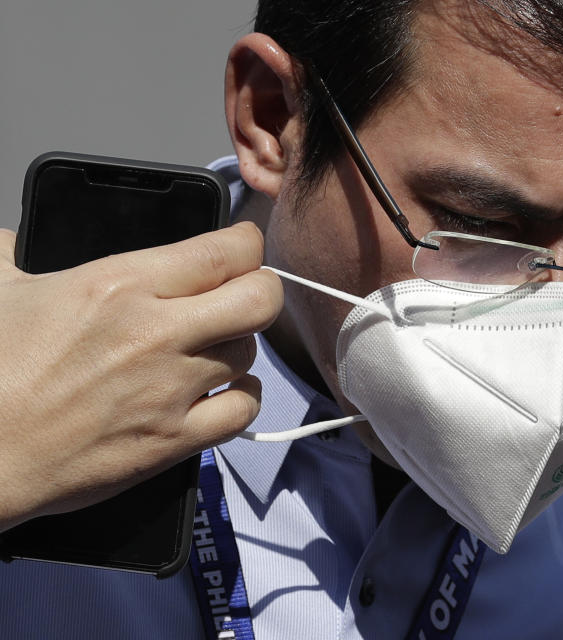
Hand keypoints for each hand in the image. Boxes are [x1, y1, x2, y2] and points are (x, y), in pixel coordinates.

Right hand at [0, 222, 282, 531]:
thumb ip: (17, 253)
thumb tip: (15, 239)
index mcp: (121, 284)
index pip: (226, 250)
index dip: (247, 244)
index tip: (242, 249)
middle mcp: (157, 332)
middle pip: (261, 298)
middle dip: (263, 290)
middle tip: (245, 294)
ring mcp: (170, 389)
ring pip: (251, 352)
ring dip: (240, 345)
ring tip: (215, 346)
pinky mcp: (173, 439)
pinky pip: (244, 410)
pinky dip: (242, 397)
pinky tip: (223, 391)